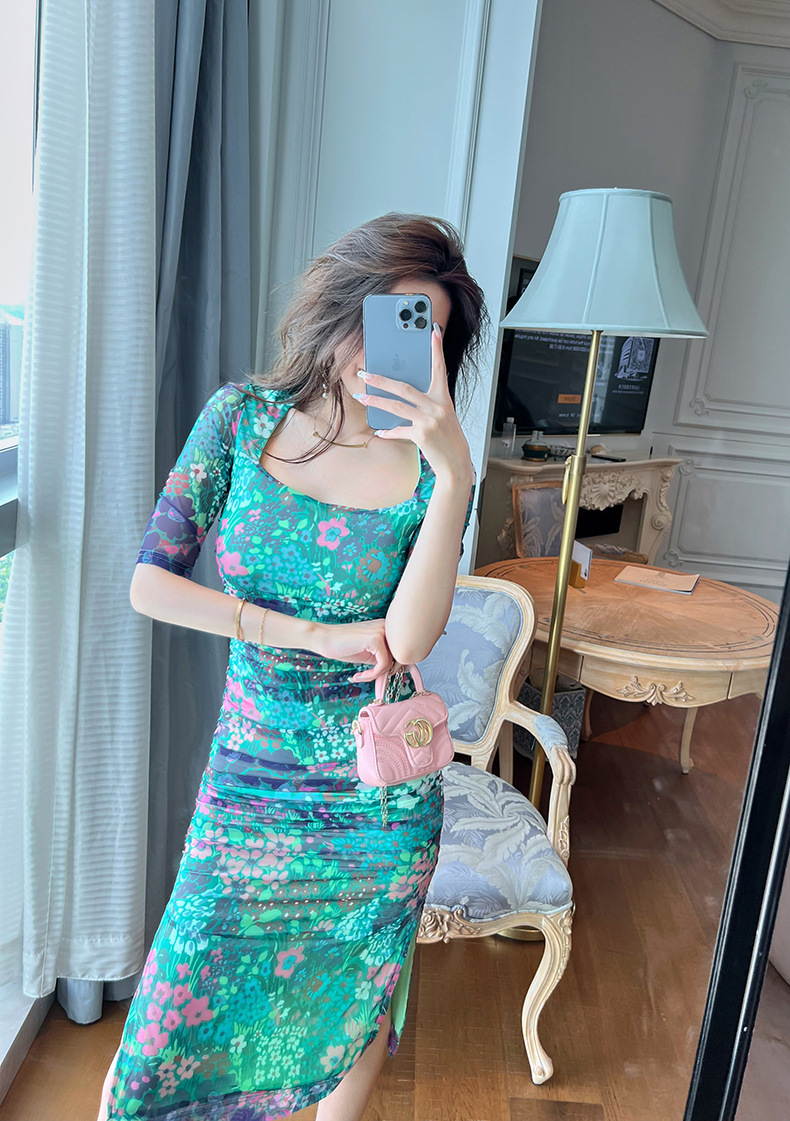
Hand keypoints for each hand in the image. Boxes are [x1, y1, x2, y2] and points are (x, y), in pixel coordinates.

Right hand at [312, 618, 394, 682]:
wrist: (324, 639)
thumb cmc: (344, 646)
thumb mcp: (369, 653)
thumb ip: (384, 658)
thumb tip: (400, 669)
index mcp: (387, 627)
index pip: (401, 650)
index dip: (392, 666)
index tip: (375, 674)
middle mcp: (387, 626)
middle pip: (400, 656)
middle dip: (387, 671)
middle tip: (369, 676)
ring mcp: (382, 631)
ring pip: (393, 661)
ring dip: (377, 674)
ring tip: (362, 675)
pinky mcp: (375, 639)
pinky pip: (383, 664)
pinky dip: (373, 674)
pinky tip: (359, 675)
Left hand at [355, 323, 473, 481]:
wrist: (456, 463)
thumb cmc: (447, 438)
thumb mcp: (442, 415)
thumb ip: (427, 402)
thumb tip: (402, 393)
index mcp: (443, 398)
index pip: (440, 368)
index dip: (437, 349)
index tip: (434, 331)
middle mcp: (437, 406)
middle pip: (404, 388)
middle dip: (382, 380)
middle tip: (365, 373)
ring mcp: (429, 421)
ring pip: (396, 407)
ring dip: (375, 402)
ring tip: (361, 398)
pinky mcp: (422, 435)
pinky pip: (399, 430)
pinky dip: (388, 431)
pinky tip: (379, 431)